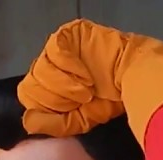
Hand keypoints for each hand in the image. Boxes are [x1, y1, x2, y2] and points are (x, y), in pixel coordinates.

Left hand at [17, 18, 162, 135]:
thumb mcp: (79, 120)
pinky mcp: (69, 34)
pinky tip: (86, 76)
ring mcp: (58, 48)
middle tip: (81, 100)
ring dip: (64, 86)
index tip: (69, 111)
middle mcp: (50, 65)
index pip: (28, 95)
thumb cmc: (110, 101)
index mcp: (49, 84)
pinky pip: (54, 52)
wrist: (135, 79)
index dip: (45, 107)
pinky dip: (69, 70)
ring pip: (41, 69)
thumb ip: (52, 123)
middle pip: (31, 84)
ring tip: (86, 90)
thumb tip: (28, 121)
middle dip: (56, 99)